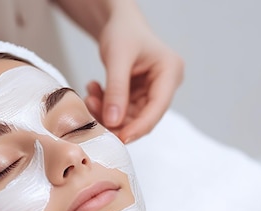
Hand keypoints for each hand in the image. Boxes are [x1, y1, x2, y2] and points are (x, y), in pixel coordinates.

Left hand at [84, 6, 183, 142]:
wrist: (118, 23)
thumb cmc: (123, 32)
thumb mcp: (117, 57)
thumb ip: (116, 89)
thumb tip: (114, 122)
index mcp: (170, 72)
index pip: (157, 108)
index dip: (139, 127)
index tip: (120, 138)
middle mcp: (165, 85)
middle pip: (144, 117)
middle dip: (117, 119)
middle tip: (92, 109)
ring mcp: (152, 92)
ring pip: (130, 117)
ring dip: (107, 112)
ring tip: (89, 96)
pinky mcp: (139, 96)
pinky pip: (122, 111)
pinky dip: (105, 105)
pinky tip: (93, 90)